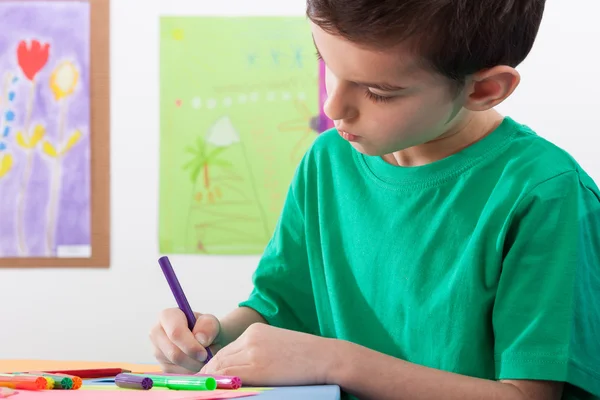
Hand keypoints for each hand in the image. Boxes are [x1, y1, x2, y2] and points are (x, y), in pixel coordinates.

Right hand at [149, 308, 222, 373]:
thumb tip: (200, 339)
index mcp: (167, 316)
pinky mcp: (162, 365)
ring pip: (176, 365)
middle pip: (174, 353)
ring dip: (194, 365)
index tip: (204, 353)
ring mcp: (157, 350)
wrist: (206, 340)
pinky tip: (196, 363)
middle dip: (193, 359)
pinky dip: (190, 372)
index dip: (190, 346)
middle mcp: (157, 332)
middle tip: (207, 358)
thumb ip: (208, 326)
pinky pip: (176, 374)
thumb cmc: (206, 329)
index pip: (175, 333)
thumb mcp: (211, 322)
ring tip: (204, 357)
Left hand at [200, 323, 334, 385]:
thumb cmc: (306, 357)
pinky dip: (217, 383)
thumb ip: (257, 354)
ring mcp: (253, 352)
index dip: (213, 366)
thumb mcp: (277, 347)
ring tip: (201, 389)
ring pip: (221, 367)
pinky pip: (229, 376)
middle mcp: (251, 338)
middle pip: (220, 358)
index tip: (205, 377)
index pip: (227, 350)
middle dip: (208, 373)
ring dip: (210, 380)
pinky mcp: (257, 367)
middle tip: (198, 386)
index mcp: (255, 331)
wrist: (325, 357)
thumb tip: (236, 372)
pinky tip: (211, 389)